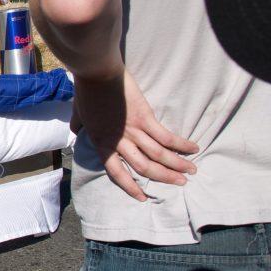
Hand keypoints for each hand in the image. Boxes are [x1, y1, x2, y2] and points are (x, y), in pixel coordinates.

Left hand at [72, 69, 198, 200]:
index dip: (130, 186)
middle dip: (163, 177)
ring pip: (158, 155)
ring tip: (191, 171)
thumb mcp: (78, 113)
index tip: (142, 197)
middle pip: (144, 167)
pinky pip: (166, 136)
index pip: (117, 172)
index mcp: (102, 143)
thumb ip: (79, 127)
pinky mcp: (145, 117)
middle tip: (180, 183)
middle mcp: (119, 141)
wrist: (96, 73)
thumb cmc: (86, 91)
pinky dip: (181, 144)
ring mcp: (134, 130)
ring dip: (177, 164)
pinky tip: (193, 148)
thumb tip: (76, 134)